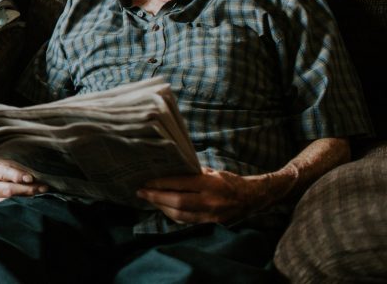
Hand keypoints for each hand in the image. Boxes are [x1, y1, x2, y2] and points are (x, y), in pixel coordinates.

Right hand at [0, 160, 49, 201]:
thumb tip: (35, 175)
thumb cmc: (4, 172)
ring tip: (41, 194)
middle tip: (43, 188)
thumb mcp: (8, 166)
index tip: (30, 178)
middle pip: (9, 190)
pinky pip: (10, 209)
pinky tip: (33, 202)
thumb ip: (19, 169)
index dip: (17, 176)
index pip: (4, 173)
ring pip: (11, 201)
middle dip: (28, 189)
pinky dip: (23, 205)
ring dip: (28, 198)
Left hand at [137, 167, 277, 223]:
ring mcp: (211, 215)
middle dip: (156, 197)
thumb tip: (168, 170)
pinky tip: (164, 208)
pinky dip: (173, 215)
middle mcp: (210, 201)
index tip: (146, 182)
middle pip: (177, 202)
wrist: (252, 198)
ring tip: (149, 200)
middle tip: (141, 192)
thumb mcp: (212, 171)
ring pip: (180, 215)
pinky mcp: (211, 224)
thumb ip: (192, 172)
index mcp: (210, 184)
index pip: (180, 184)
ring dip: (162, 208)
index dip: (161, 184)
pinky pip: (187, 221)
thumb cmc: (229, 180)